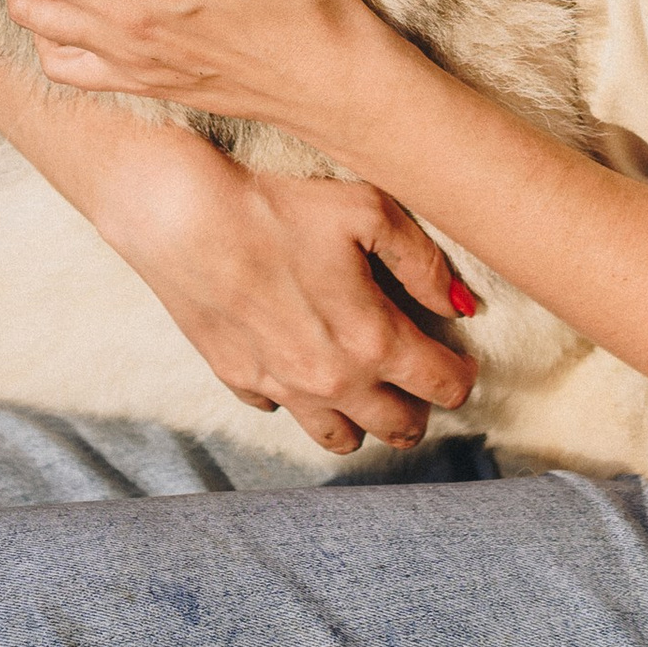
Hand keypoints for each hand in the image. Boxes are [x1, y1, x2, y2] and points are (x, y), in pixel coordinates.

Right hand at [100, 132, 479, 456]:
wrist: (185, 218)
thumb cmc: (279, 207)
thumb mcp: (368, 212)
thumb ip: (424, 262)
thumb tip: (461, 305)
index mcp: (374, 340)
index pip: (443, 386)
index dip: (462, 376)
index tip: (460, 360)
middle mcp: (333, 380)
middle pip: (399, 428)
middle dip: (420, 410)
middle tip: (419, 381)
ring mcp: (284, 389)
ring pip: (341, 439)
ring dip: (364, 421)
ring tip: (367, 390)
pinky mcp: (240, 381)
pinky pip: (281, 411)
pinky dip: (299, 398)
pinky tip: (300, 363)